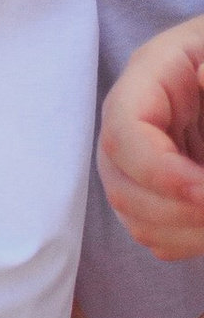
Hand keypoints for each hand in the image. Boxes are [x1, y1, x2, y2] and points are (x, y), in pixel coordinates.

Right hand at [99, 14, 203, 260]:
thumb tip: (203, 78)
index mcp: (148, 78)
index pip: (123, 133)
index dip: (158, 171)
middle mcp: (131, 122)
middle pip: (122, 186)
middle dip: (176, 211)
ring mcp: (138, 157)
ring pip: (135, 216)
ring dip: (184, 231)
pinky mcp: (153, 186)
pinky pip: (154, 231)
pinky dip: (187, 240)